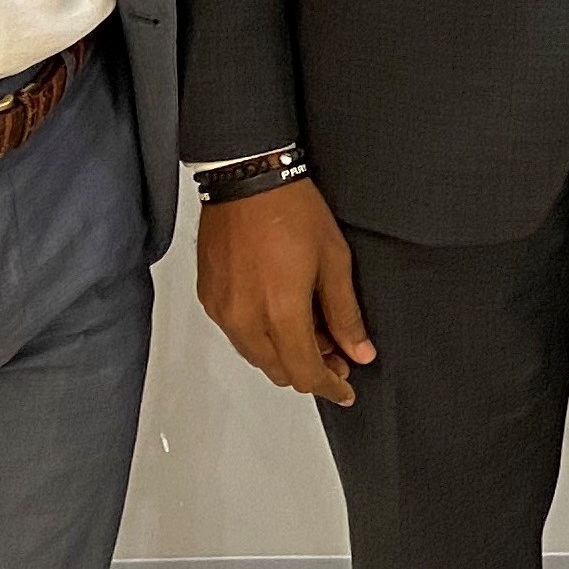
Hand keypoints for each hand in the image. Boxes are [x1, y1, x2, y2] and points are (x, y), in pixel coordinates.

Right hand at [196, 177, 374, 405]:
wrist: (247, 178)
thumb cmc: (292, 209)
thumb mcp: (334, 260)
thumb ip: (345, 313)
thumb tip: (359, 351)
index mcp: (281, 313)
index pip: (305, 373)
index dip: (329, 387)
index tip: (346, 390)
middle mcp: (245, 320)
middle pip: (278, 370)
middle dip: (310, 370)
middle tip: (336, 355)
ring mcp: (223, 311)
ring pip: (256, 355)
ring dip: (284, 354)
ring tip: (312, 331)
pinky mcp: (209, 298)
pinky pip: (237, 334)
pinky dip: (261, 336)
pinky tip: (280, 315)